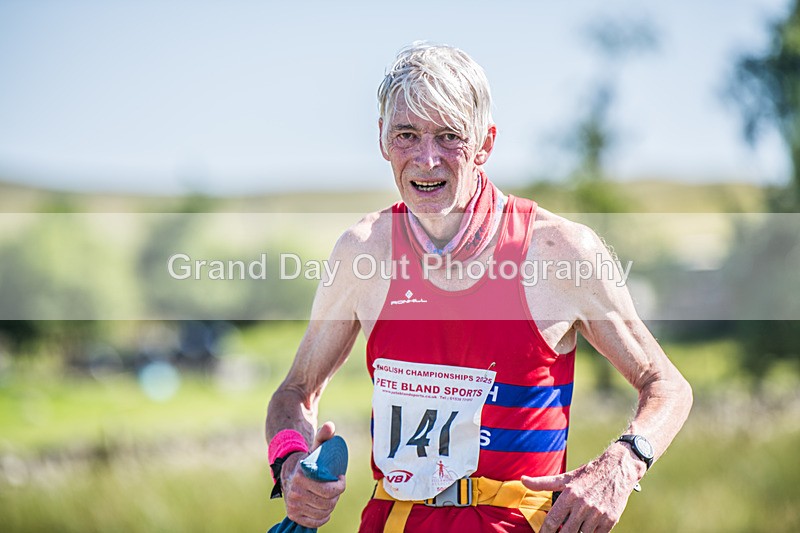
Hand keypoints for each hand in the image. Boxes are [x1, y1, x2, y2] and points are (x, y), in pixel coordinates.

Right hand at [281, 421, 346, 527]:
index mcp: (301, 476)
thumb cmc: (308, 459)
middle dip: (337, 495)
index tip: (341, 478)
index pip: (329, 489)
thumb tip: (330, 426)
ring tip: (332, 496)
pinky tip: (325, 510)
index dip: (340, 485)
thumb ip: (324, 435)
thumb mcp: (316, 447)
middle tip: (337, 487)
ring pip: (323, 512)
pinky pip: (314, 522)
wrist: (288, 471)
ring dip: (331, 506)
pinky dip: (322, 518)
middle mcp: (294, 492)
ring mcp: (293, 505)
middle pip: (328, 502)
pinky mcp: (293, 514)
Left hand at [521, 443, 643, 532]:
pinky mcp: (610, 520)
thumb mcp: (566, 477)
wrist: (617, 470)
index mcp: (570, 494)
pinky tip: (586, 529)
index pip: (553, 520)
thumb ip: (543, 483)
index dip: (545, 532)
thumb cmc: (588, 474)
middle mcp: (583, 505)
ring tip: (573, 528)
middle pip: (567, 532)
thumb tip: (523, 480)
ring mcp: (598, 513)